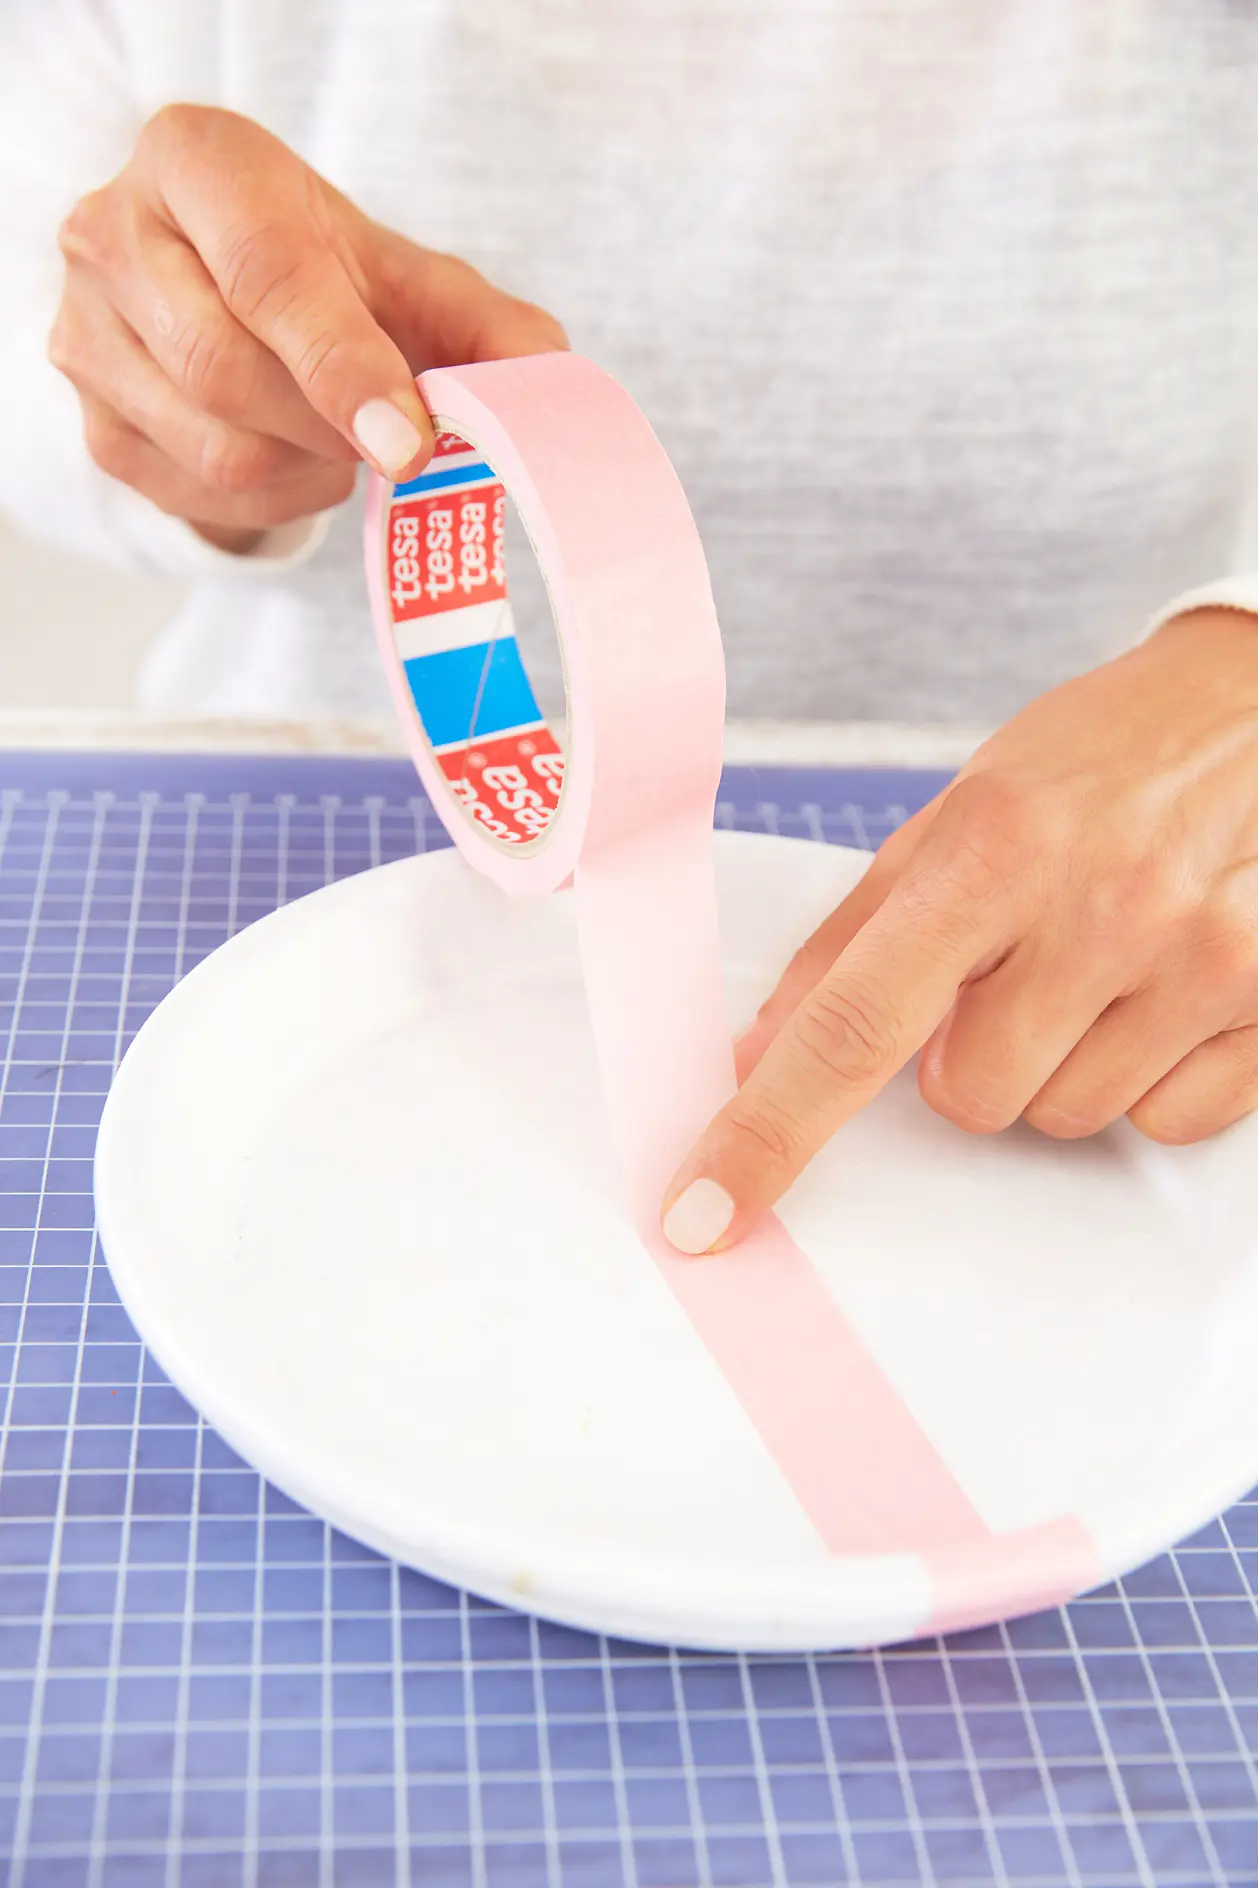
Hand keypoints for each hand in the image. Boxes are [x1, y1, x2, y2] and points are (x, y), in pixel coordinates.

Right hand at [49, 105, 565, 549]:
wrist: (223, 287)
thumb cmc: (323, 272)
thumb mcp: (406, 276)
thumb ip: (482, 324)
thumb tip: (547, 384)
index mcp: (195, 161)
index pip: (265, 274)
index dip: (344, 365)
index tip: (413, 440)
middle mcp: (112, 234)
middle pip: (227, 373)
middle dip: (332, 427)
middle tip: (395, 442)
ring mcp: (86, 335)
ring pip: (216, 449)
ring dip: (309, 468)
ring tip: (338, 436)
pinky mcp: (94, 426)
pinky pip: (198, 497)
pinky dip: (274, 498)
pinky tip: (295, 457)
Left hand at [661, 607, 1257, 1253]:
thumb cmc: (1103, 755)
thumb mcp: (961, 809)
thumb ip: (854, 935)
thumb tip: (755, 1048)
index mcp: (997, 847)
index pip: (855, 1022)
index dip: (770, 1130)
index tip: (704, 1210)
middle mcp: (1104, 907)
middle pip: (971, 1099)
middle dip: (972, 1053)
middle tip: (1018, 965)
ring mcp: (1205, 959)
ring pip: (1068, 1118)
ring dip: (1063, 1061)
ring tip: (1105, 959)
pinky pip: (1169, 1122)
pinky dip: (1152, 1075)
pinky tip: (1169, 985)